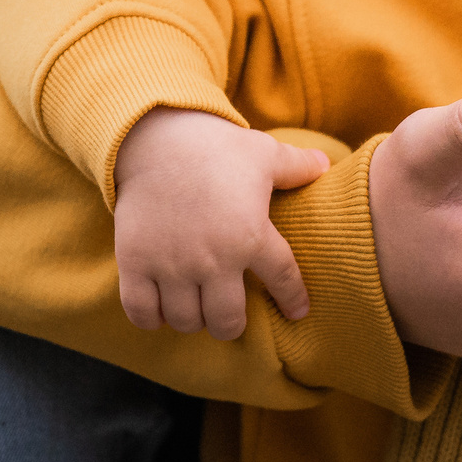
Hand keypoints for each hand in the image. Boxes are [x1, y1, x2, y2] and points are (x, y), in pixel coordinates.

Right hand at [112, 108, 330, 341]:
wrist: (155, 136)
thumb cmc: (214, 146)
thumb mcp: (263, 153)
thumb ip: (296, 166)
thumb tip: (326, 166)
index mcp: (251, 234)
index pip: (283, 278)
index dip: (293, 298)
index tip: (297, 312)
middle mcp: (213, 258)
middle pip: (227, 321)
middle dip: (230, 324)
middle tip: (228, 314)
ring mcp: (172, 263)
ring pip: (187, 321)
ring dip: (194, 319)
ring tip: (196, 308)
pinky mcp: (136, 262)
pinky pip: (142, 312)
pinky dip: (152, 318)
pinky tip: (161, 309)